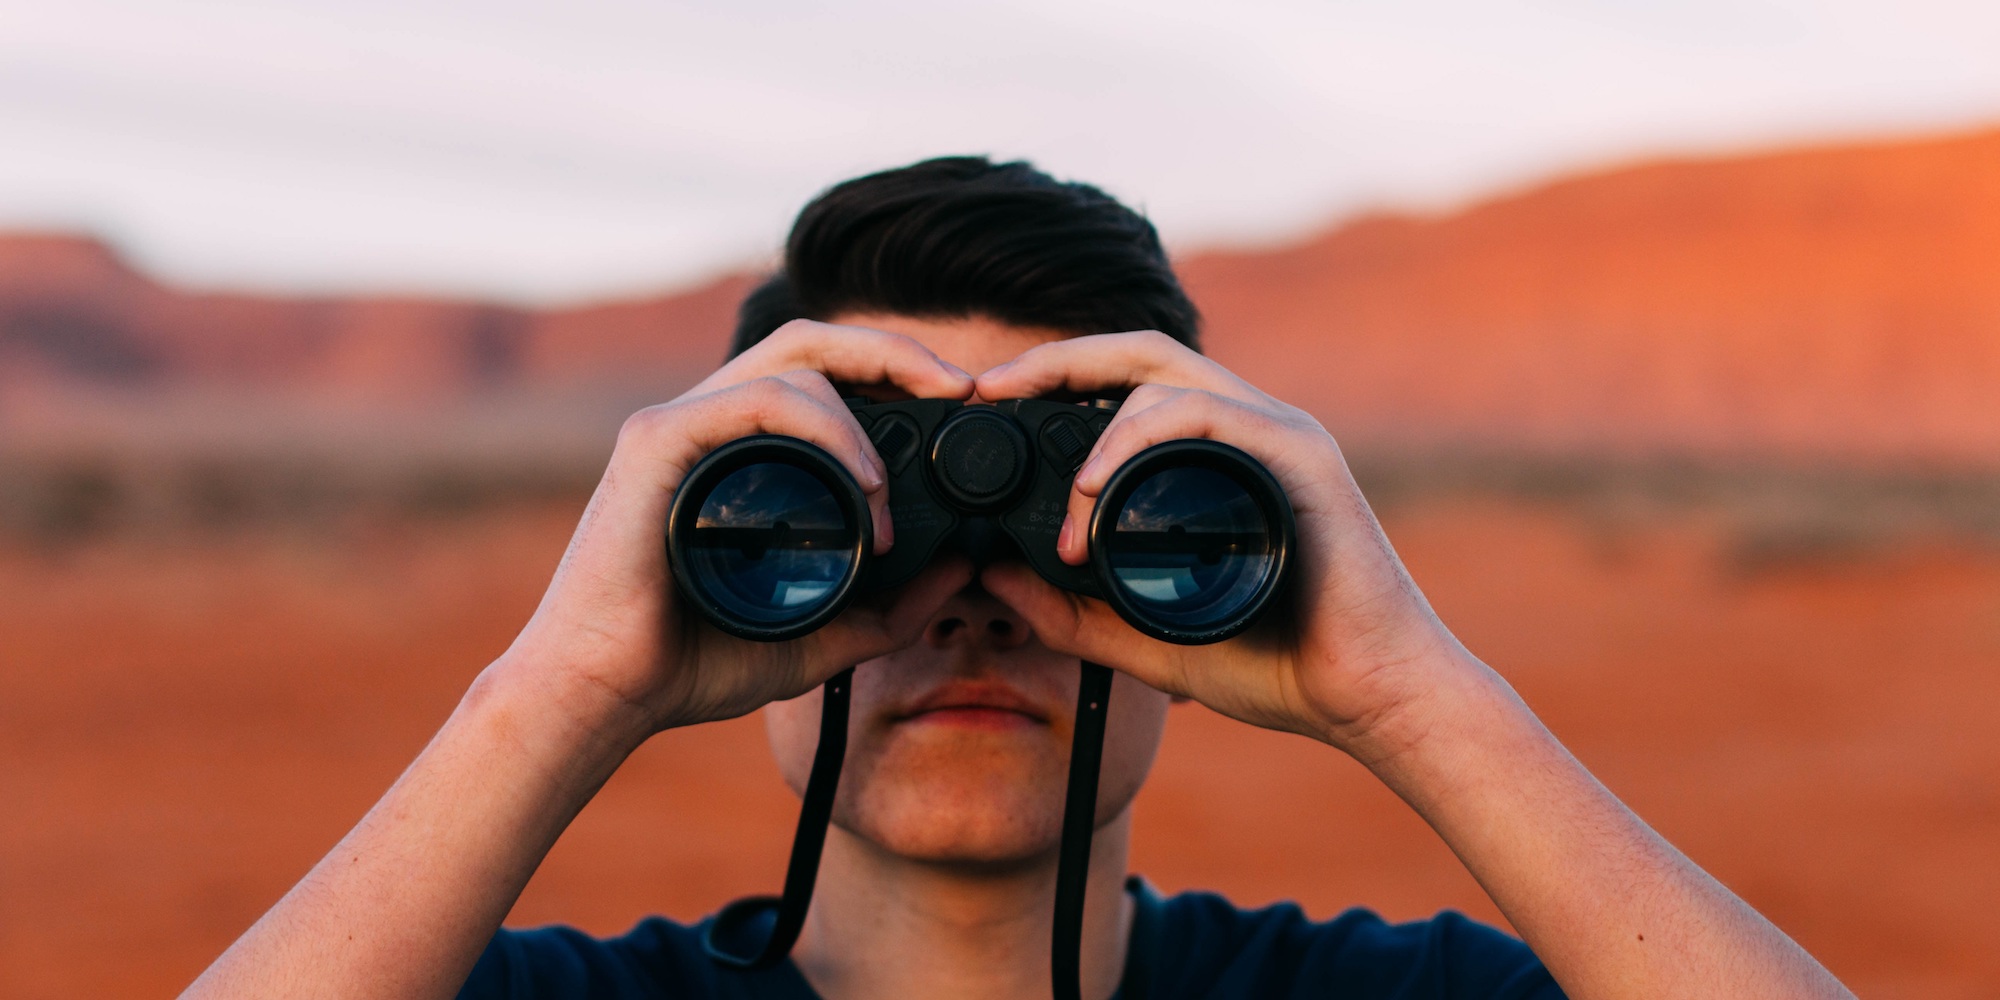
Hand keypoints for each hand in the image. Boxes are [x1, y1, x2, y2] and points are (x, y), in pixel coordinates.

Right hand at [497, 320, 976, 738]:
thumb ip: (889, 609)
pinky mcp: (656, 441)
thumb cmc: (690, 662)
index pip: (822, 375)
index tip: (959, 404)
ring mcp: (678, 424)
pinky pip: (754, 399)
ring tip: (886, 492)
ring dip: (861, 417)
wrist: (605, 696)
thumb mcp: (819, 637)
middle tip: (959, 386)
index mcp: (740, 451)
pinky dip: (822, 427)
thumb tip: (963, 568)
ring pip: (792, 364)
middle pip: (811, 341)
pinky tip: (859, 480)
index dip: (892, 372)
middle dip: (893, 351)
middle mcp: (709, 422)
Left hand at [975, 331, 1475, 760]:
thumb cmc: (1281, 666)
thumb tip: (993, 578)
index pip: (1127, 385)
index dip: (1057, 379)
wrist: (1372, 697)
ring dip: (1095, 425)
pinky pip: (1207, 414)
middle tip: (990, 388)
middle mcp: (1248, 428)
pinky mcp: (1299, 455)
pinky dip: (1140, 438)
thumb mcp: (1146, 641)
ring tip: (1064, 500)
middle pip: (1140, 354)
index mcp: (1216, 456)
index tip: (989, 402)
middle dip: (1057, 359)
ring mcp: (1277, 433)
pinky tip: (1098, 487)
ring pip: (1165, 376)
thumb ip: (1073, 613)